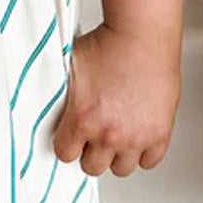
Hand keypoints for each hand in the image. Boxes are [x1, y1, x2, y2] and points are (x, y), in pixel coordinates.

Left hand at [51, 21, 181, 177]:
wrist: (141, 34)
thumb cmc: (106, 43)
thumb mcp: (68, 66)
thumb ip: (57, 91)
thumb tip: (42, 96)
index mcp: (83, 119)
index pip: (65, 154)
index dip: (67, 143)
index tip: (70, 134)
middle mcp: (109, 134)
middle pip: (92, 167)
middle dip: (90, 150)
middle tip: (94, 133)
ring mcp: (137, 136)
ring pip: (121, 168)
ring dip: (116, 154)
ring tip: (116, 134)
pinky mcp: (160, 132)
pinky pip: (149, 161)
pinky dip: (143, 151)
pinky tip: (136, 134)